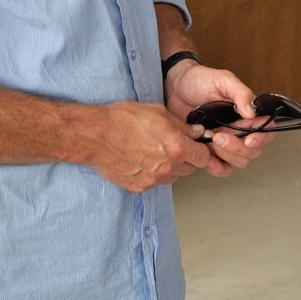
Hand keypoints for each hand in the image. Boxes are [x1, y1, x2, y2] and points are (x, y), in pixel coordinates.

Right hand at [83, 100, 211, 192]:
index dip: (202, 150)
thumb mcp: (159, 112)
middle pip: (190, 169)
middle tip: (172, 144)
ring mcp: (153, 180)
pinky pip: (155, 182)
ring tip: (154, 150)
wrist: (96, 135)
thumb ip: (182, 126)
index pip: (204, 157)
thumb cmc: (124, 119)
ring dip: (170, 166)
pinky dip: (153, 173)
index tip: (197, 145)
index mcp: (176, 148)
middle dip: (186, 157)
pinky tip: (142, 159)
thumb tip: (197, 132)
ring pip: (173, 176)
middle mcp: (167, 168)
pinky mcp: (140, 187)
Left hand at [164, 63, 274, 177]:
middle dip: (238, 147)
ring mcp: (227, 142)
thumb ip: (240, 93)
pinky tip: (208, 159)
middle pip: (253, 151)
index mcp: (248, 113)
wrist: (174, 87)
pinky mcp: (211, 151)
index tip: (249, 139)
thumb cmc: (199, 80)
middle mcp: (241, 130)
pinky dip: (217, 167)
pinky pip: (222, 168)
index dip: (261, 138)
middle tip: (219, 135)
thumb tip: (252, 113)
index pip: (266, 130)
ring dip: (227, 155)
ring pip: (240, 161)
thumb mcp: (223, 80)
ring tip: (211, 139)